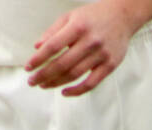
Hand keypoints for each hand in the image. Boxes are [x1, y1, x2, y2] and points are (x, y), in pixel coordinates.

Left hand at [25, 0, 139, 96]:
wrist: (123, 16)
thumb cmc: (93, 16)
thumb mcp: (71, 16)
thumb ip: (53, 31)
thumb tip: (37, 48)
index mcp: (78, 27)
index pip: (53, 46)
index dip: (38, 59)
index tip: (28, 68)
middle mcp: (90, 41)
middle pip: (62, 64)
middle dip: (43, 75)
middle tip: (32, 81)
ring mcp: (101, 54)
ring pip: (74, 75)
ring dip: (55, 83)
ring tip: (43, 85)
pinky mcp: (110, 65)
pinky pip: (91, 83)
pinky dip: (76, 91)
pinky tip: (64, 92)